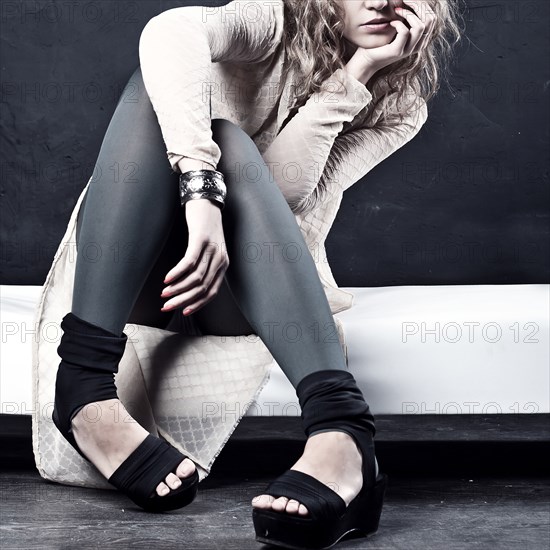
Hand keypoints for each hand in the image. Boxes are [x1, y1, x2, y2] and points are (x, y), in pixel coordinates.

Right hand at [160, 199, 229, 315]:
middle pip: (202, 288)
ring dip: (177, 289)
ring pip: (195, 278)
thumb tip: (189, 286)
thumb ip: (204, 266)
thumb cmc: (204, 226)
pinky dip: (177, 273)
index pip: (212, 292)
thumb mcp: (209, 249)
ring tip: (163, 294)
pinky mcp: (201, 239)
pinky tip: (167, 279)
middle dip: (183, 300)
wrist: (206, 199)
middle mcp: (221, 259)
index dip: (197, 304)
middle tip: (166, 307)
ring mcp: (212, 249)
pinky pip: (189, 261)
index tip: (182, 312)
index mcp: (223, 265)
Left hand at [345, 1, 435, 83]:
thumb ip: (407, 17)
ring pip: (420, 26)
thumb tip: (412, 0)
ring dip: (408, 14)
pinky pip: (405, 32)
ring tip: (396, 11)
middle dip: (418, 6)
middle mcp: (418, 45)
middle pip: (430, 20)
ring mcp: (408, 49)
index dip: (424, 5)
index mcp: (421, 38)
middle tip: (405, 0)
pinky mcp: (398, 51)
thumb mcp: (398, 26)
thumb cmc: (381, 41)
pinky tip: (390, 22)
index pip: (432, 18)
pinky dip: (398, 23)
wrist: (367, 59)